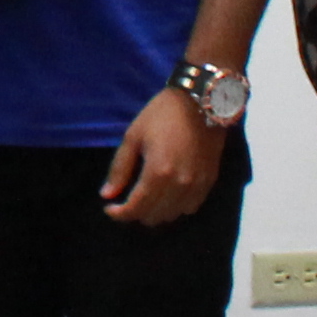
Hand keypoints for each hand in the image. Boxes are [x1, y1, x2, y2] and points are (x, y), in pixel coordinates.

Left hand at [98, 85, 225, 224]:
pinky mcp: (209, 181)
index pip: (136, 208)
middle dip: (136, 212)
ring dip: (156, 212)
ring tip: (146, 198)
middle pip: (154, 215)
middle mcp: (179, 185)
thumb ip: (120, 168)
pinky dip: (176, 207)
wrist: (201, 101)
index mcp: (158, 173)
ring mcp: (197, 185)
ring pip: (173, 215)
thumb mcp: (133, 136)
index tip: (109, 209)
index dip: (119, 214)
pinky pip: (190, 207)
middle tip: (127, 200)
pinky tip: (168, 195)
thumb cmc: (162, 114)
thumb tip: (107, 195)